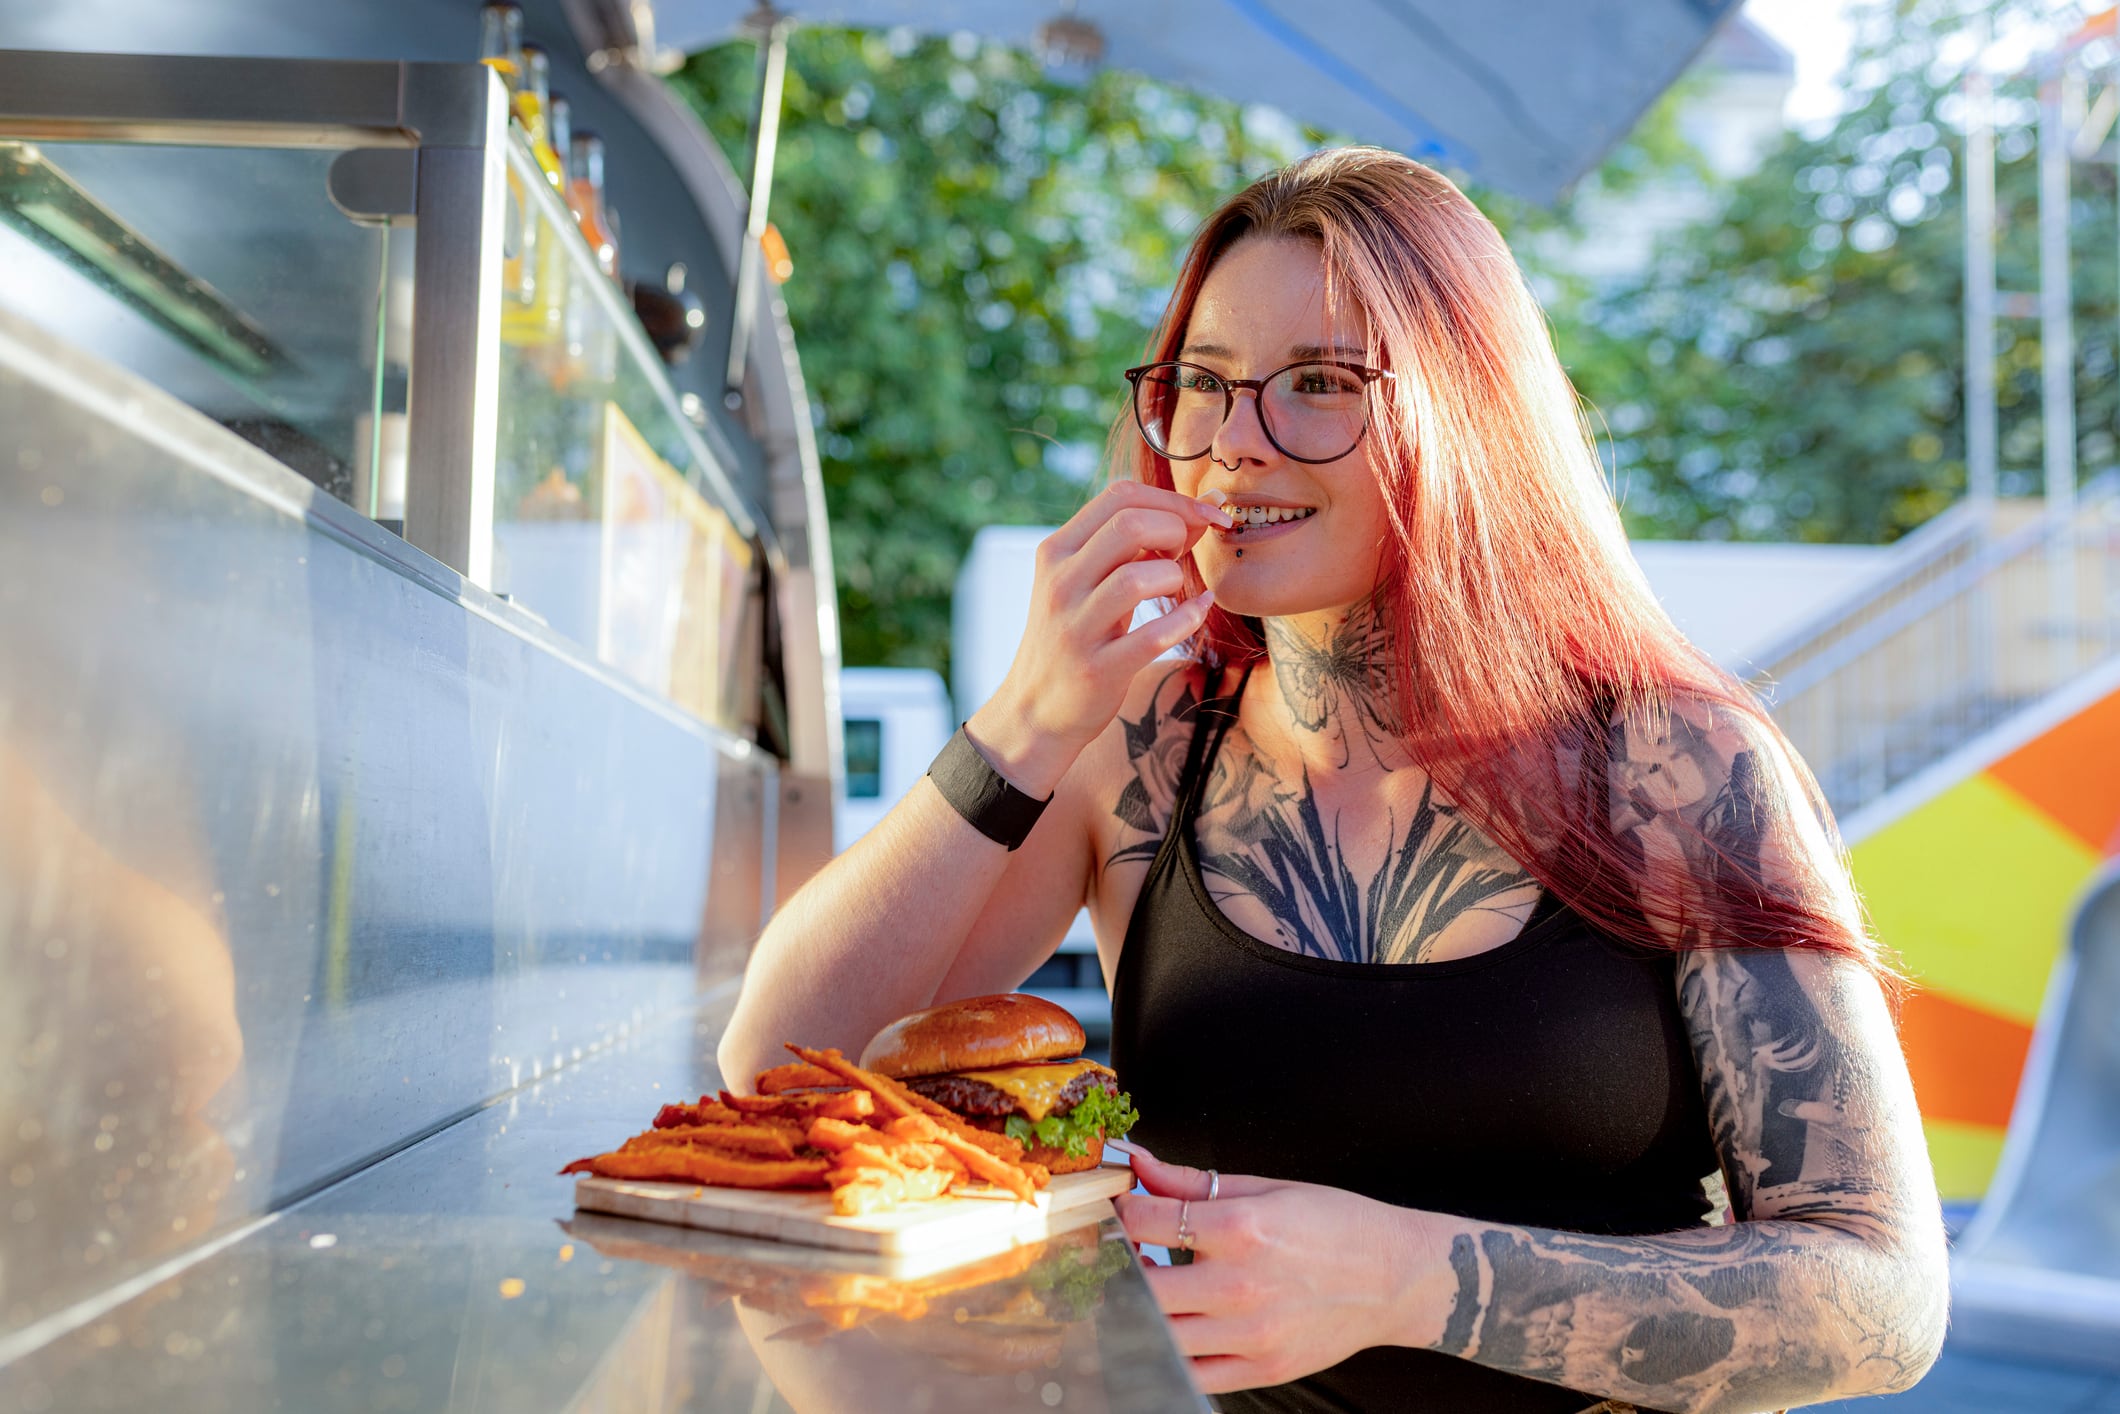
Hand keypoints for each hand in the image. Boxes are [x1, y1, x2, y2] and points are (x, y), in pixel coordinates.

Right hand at [968, 482, 1230, 793]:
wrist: (1036, 709)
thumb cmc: (1075, 636)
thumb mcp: (1085, 583)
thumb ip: (1129, 549)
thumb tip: (1196, 515)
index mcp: (1056, 551)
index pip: (1118, 496)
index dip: (1172, 499)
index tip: (1205, 516)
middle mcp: (1060, 583)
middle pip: (1129, 525)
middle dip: (1176, 529)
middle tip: (1185, 553)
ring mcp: (1075, 626)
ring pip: (1138, 577)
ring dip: (1175, 577)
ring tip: (1178, 589)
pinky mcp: (1097, 668)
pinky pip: (1154, 635)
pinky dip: (1187, 618)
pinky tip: (1198, 612)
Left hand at [1113, 1147, 1434, 1393]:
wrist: (1396, 1277)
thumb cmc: (1333, 1224)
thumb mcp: (1264, 1187)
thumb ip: (1190, 1183)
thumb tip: (1136, 1163)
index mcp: (1240, 1230)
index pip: (1143, 1222)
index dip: (1117, 1212)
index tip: (1116, 1209)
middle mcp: (1240, 1287)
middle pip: (1140, 1287)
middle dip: (1119, 1268)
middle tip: (1121, 1255)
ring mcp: (1250, 1336)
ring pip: (1158, 1336)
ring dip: (1139, 1313)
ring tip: (1150, 1289)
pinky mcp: (1261, 1370)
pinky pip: (1191, 1374)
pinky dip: (1169, 1353)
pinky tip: (1174, 1327)